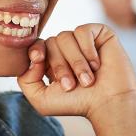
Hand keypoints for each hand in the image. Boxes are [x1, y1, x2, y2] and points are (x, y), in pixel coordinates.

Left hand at [17, 24, 135, 120]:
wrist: (109, 104)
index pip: (36, 45)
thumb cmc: (78, 104)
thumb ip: (25, 80)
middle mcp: (66, 48)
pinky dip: (87, 49)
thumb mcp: (42, 99)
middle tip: (71, 86)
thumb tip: (32, 58)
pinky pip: (83, 31)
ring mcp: (82, 40)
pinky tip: (97, 64)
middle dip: (60, 66)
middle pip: (51, 42)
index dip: (35, 50)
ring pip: (65, 37)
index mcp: (51, 60)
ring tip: (87, 80)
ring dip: (75, 62)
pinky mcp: (99, 34)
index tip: (39, 60)